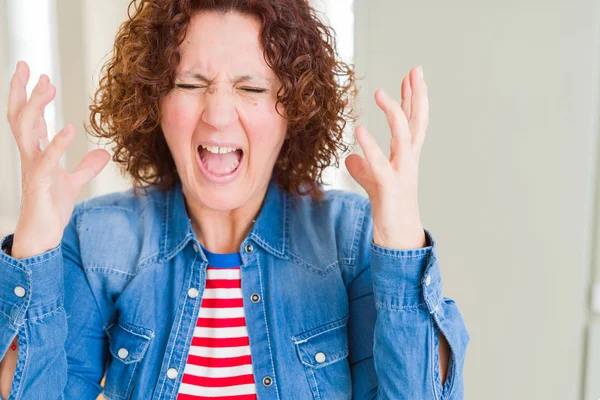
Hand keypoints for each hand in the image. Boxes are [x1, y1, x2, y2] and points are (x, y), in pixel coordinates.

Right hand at [7, 61, 109, 257]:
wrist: (44, 234)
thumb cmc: (52, 207)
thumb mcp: (73, 182)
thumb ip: (86, 167)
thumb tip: (103, 154)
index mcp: (36, 153)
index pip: (29, 118)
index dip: (30, 96)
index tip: (36, 73)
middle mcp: (30, 156)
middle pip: (20, 116)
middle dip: (21, 91)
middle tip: (26, 65)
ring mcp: (32, 168)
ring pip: (26, 130)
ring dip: (36, 107)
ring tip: (48, 86)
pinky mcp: (39, 184)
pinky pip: (45, 159)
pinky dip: (57, 143)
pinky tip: (69, 129)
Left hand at [345, 66, 427, 249]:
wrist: (397, 236)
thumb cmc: (388, 207)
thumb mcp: (373, 182)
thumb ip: (364, 167)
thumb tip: (350, 158)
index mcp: (406, 156)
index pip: (412, 121)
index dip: (411, 98)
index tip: (411, 75)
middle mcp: (409, 160)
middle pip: (417, 122)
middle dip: (417, 95)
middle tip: (416, 70)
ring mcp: (403, 173)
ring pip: (404, 137)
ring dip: (394, 113)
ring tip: (379, 93)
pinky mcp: (391, 187)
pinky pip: (380, 164)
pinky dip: (370, 146)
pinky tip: (359, 129)